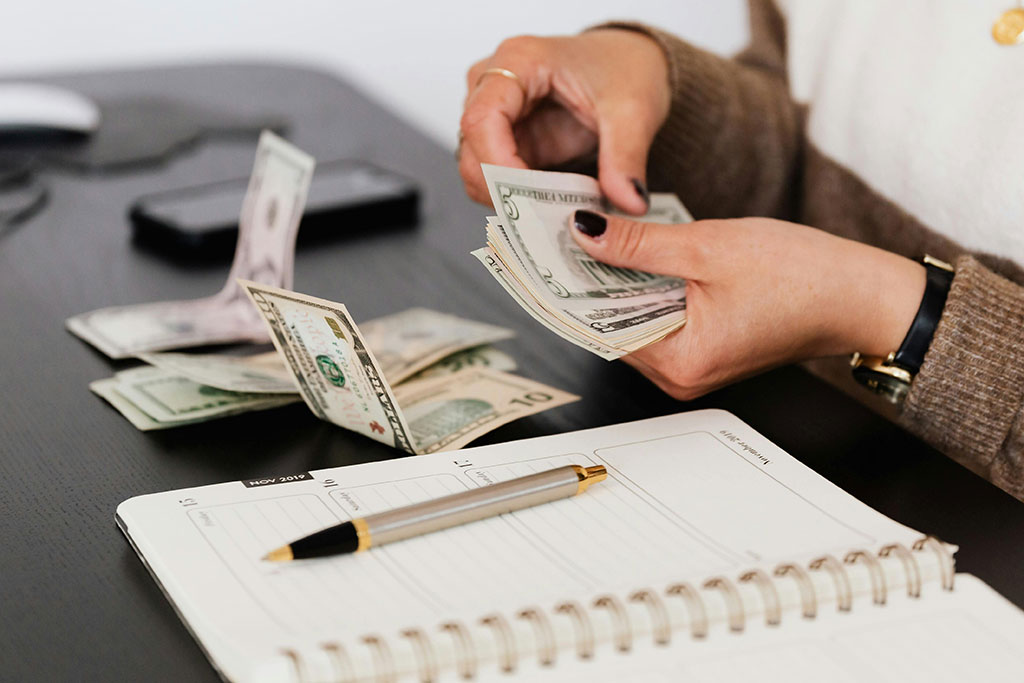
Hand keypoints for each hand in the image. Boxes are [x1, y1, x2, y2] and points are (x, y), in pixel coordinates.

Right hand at [459, 30, 670, 214]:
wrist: (634, 61)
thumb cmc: (624, 67)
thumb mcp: (634, 111)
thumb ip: (626, 157)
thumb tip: (629, 201)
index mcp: (519, 60)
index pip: (482, 118)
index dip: (497, 165)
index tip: (527, 198)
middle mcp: (495, 84)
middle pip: (472, 149)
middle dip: (503, 191)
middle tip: (545, 219)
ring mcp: (496, 114)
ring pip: (477, 170)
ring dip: (509, 199)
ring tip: (553, 214)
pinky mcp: (506, 140)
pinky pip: (496, 179)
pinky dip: (517, 200)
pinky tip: (549, 208)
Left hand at [569, 210, 926, 399]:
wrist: (861, 294)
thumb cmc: (803, 276)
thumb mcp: (708, 247)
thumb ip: (638, 244)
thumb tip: (585, 233)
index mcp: (680, 361)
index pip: (597, 326)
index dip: (568, 286)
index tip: (542, 252)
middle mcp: (680, 376)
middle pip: (611, 325)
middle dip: (589, 280)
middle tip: (562, 233)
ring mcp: (693, 367)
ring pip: (633, 321)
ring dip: (617, 282)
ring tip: (596, 237)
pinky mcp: (705, 349)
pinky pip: (658, 320)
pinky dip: (644, 289)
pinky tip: (635, 256)